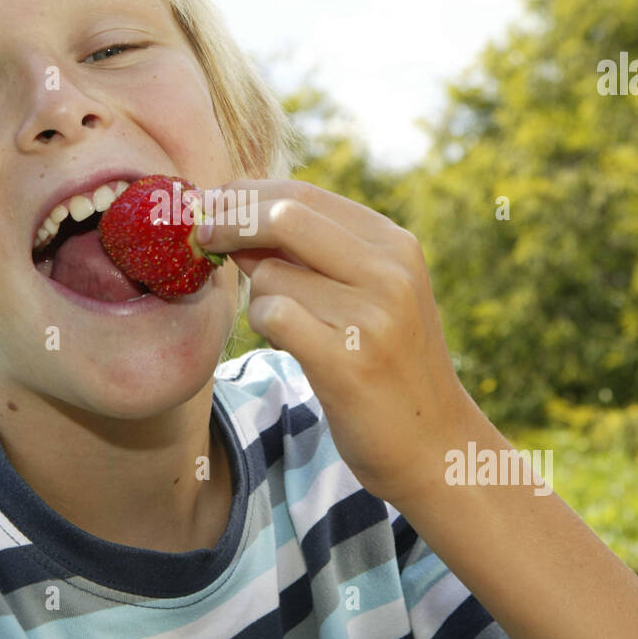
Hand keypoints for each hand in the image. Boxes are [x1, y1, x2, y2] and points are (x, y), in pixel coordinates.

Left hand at [198, 179, 480, 505]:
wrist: (434, 444)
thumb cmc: (386, 363)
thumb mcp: (368, 293)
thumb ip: (311, 253)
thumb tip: (233, 217)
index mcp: (395, 243)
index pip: (302, 194)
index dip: (245, 196)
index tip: (210, 206)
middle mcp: (390, 270)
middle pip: (283, 215)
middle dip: (230, 222)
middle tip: (203, 237)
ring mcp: (373, 315)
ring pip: (270, 275)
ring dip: (259, 298)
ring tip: (291, 328)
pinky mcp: (348, 361)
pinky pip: (272, 316)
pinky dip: (263, 326)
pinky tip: (288, 344)